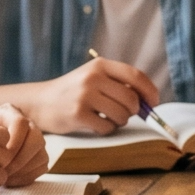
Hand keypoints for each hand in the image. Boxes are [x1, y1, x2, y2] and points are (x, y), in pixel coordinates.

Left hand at [0, 103, 48, 184]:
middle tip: (4, 171)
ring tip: (5, 177)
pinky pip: (42, 167)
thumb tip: (0, 152)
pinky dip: (27, 176)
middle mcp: (28, 124)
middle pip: (37, 139)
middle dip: (20, 158)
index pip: (21, 123)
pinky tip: (10, 181)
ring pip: (41, 155)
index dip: (13, 141)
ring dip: (23, 169)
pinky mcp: (40, 156)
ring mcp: (37, 141)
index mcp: (10, 113)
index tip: (0, 155)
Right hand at [27, 58, 161, 133]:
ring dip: (119, 121)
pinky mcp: (77, 114)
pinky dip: (105, 129)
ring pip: (121, 115)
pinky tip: (94, 124)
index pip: (135, 75)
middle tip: (123, 114)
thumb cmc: (73, 92)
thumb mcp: (93, 78)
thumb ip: (118, 83)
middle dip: (133, 111)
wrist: (39, 102)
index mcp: (99, 65)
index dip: (149, 90)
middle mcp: (92, 78)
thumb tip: (149, 101)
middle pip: (131, 99)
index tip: (154, 102)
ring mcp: (84, 96)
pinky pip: (107, 127)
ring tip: (106, 118)